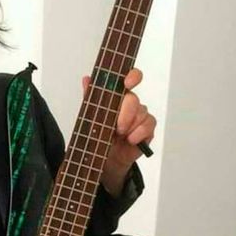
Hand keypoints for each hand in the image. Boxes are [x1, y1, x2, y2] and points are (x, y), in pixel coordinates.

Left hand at [83, 68, 155, 195]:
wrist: (107, 158)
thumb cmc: (100, 135)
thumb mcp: (91, 116)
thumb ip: (90, 97)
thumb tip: (87, 79)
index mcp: (118, 96)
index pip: (130, 78)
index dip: (132, 77)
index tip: (127, 83)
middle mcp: (131, 103)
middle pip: (133, 99)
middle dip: (125, 114)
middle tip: (117, 127)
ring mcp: (140, 115)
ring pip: (141, 113)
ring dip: (129, 126)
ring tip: (120, 135)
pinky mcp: (148, 128)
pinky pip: (148, 125)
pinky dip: (137, 134)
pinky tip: (130, 140)